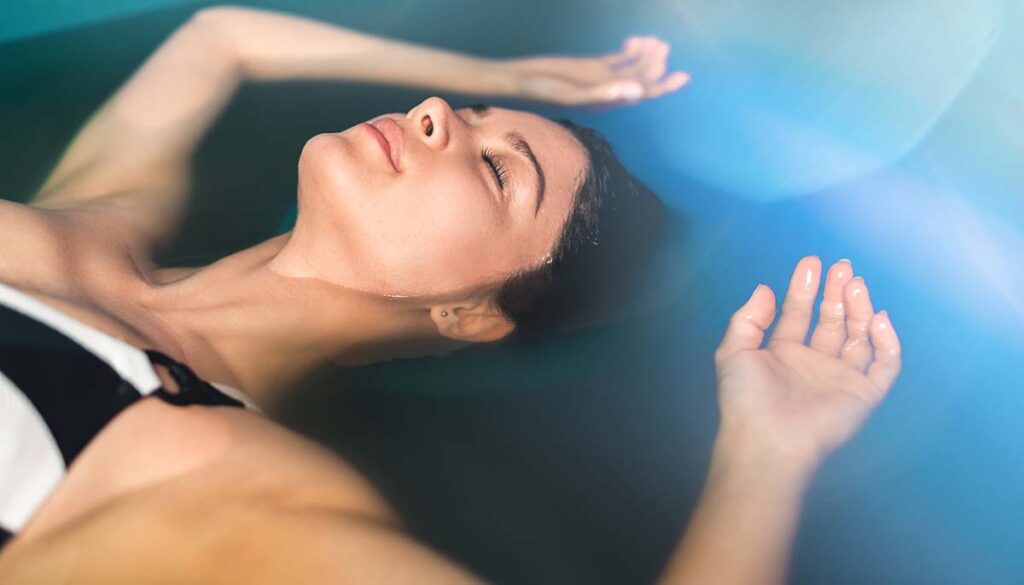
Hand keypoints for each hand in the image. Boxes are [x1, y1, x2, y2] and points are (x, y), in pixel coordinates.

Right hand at [505, 36, 688, 106]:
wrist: (522, 80)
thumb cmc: (544, 90)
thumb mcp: (574, 94)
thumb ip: (604, 94)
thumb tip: (638, 92)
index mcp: (609, 102)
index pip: (643, 94)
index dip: (664, 86)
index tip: (683, 75)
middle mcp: (610, 91)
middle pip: (643, 78)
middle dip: (656, 63)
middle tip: (659, 44)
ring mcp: (603, 78)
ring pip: (634, 67)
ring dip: (647, 53)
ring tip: (652, 40)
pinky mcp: (594, 66)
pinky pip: (619, 59)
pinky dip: (631, 50)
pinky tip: (634, 41)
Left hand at [712, 256, 902, 467]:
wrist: (767, 440)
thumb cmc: (746, 399)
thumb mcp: (734, 352)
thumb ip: (748, 319)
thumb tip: (765, 289)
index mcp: (784, 354)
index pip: (800, 314)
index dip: (805, 288)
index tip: (811, 262)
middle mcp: (814, 364)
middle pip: (833, 321)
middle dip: (836, 293)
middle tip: (841, 267)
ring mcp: (840, 378)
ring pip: (860, 337)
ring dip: (860, 309)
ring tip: (854, 284)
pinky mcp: (864, 395)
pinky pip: (885, 365)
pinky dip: (888, 342)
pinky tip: (877, 318)